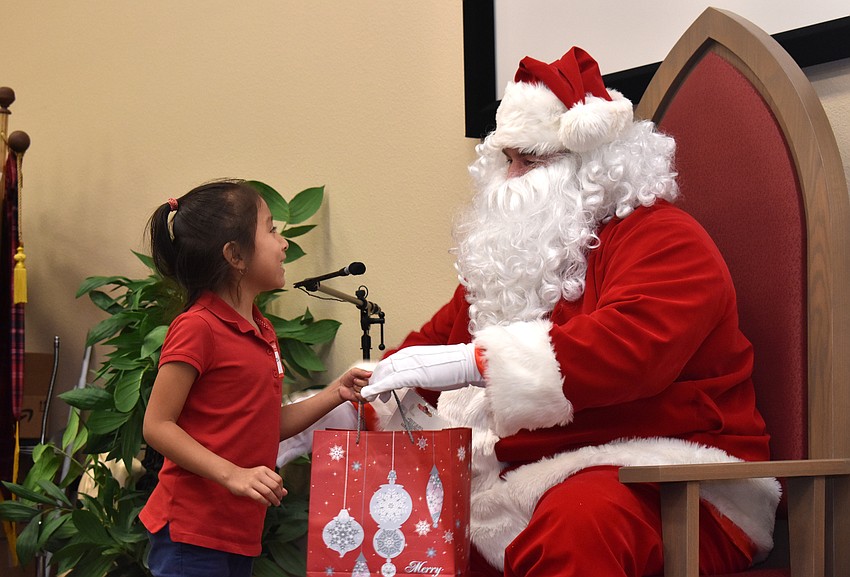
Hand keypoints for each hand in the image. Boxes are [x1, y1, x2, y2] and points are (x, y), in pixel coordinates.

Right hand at [223, 465, 285, 506]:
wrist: (231, 475)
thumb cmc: (248, 477)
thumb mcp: (261, 476)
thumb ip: (273, 483)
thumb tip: (285, 492)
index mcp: (264, 470)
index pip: (278, 479)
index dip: (281, 488)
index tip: (280, 494)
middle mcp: (259, 474)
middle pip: (274, 486)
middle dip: (279, 495)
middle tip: (279, 500)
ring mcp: (252, 481)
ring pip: (268, 492)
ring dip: (273, 499)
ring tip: (275, 503)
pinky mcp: (246, 489)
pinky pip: (258, 496)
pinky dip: (265, 501)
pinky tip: (267, 504)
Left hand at [337, 366, 372, 402]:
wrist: (341, 387)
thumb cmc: (347, 379)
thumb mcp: (353, 371)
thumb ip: (362, 371)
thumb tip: (370, 373)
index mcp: (368, 378)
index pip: (374, 378)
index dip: (369, 378)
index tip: (364, 377)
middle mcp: (368, 385)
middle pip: (370, 385)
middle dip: (360, 382)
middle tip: (355, 381)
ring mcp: (366, 392)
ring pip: (366, 391)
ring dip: (358, 389)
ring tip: (354, 387)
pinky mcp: (364, 399)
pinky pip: (364, 398)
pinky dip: (358, 395)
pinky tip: (355, 393)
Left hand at [360, 344, 482, 402]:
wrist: (466, 364)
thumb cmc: (454, 367)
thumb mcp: (432, 367)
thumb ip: (420, 370)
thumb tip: (416, 378)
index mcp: (412, 353)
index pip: (389, 363)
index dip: (381, 375)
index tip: (379, 386)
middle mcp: (407, 355)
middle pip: (382, 367)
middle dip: (375, 381)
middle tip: (372, 394)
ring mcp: (409, 364)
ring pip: (382, 373)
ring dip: (373, 386)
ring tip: (370, 397)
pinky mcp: (412, 374)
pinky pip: (389, 381)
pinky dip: (377, 388)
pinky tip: (371, 394)